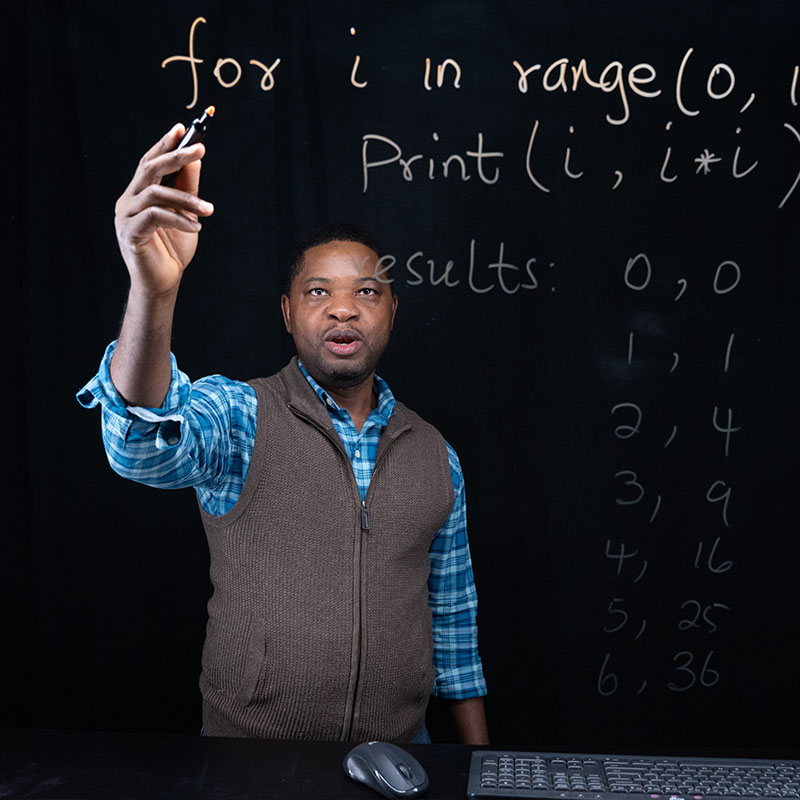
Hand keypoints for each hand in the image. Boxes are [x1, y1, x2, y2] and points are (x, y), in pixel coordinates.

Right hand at [114, 124, 214, 296]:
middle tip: (200, 149)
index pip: (149, 161)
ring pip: (156, 193)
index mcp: (139, 193)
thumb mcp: (186, 214)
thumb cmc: (173, 249)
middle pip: (149, 169)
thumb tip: (195, 158)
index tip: (182, 128)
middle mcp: (128, 200)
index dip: (164, 143)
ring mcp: (125, 216)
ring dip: (186, 198)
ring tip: (210, 210)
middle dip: (176, 156)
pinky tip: (196, 228)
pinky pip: (156, 217)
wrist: (163, 283)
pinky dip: (179, 219)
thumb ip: (187, 187)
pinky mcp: (130, 233)